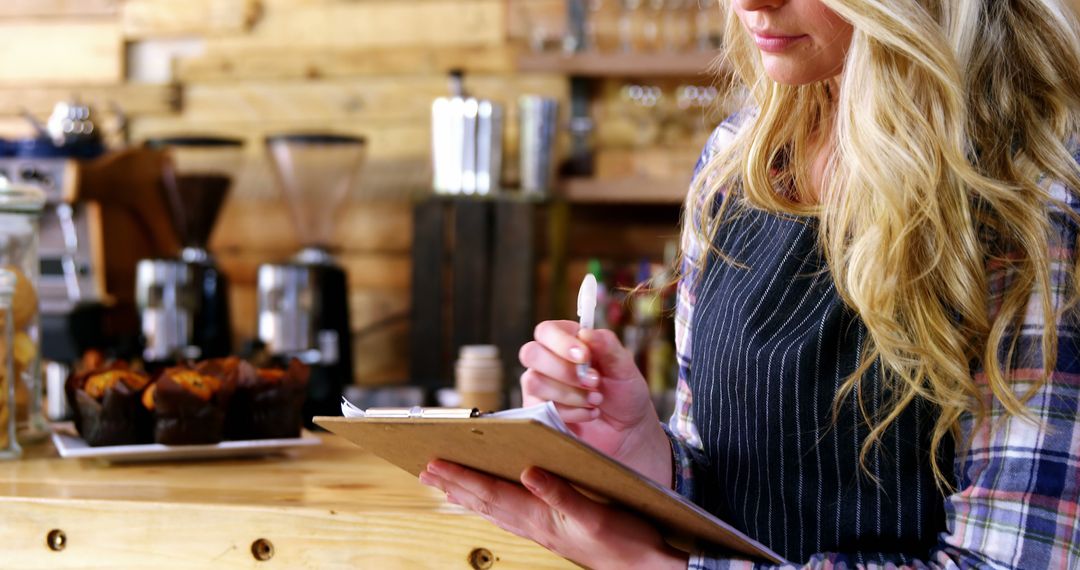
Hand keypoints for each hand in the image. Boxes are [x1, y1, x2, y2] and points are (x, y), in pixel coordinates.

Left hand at [419, 460, 687, 569]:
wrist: (644, 566)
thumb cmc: (623, 540)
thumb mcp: (594, 514)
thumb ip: (560, 494)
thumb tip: (529, 472)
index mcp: (541, 517)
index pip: (491, 493)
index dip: (462, 477)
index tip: (435, 464)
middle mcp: (535, 525)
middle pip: (485, 501)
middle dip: (454, 484)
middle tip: (425, 470)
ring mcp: (542, 530)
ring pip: (495, 510)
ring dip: (468, 495)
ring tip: (445, 485)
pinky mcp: (552, 532)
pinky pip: (511, 516)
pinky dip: (492, 506)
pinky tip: (488, 503)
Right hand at [519, 321, 670, 485]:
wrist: (627, 430)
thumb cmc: (624, 393)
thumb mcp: (624, 367)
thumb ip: (607, 346)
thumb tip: (586, 332)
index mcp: (567, 341)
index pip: (546, 331)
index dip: (561, 342)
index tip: (585, 356)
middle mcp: (548, 361)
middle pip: (531, 353)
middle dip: (564, 370)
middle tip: (594, 381)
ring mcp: (540, 386)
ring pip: (534, 382)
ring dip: (571, 393)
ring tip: (597, 399)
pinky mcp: (540, 412)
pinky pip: (541, 408)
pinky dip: (572, 412)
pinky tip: (590, 413)